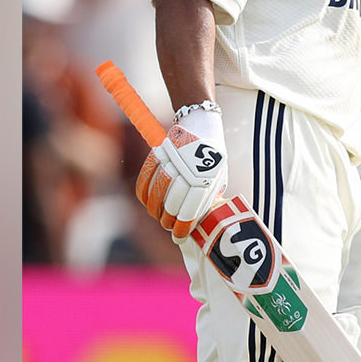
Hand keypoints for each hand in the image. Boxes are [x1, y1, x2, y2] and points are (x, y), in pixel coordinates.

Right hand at [135, 109, 226, 239]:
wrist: (202, 124)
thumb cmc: (212, 157)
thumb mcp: (217, 178)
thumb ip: (208, 199)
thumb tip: (195, 225)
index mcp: (206, 179)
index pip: (190, 211)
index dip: (181, 228)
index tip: (178, 237)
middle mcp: (189, 170)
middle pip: (171, 204)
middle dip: (167, 220)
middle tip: (167, 225)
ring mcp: (173, 160)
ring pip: (156, 192)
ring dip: (154, 208)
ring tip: (158, 214)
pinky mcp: (159, 151)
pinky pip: (145, 176)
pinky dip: (143, 191)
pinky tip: (147, 199)